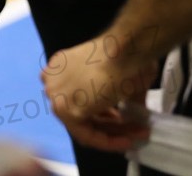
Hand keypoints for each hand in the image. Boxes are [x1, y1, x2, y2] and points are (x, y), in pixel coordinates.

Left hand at [43, 37, 155, 153]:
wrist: (126, 51)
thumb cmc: (125, 56)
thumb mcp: (117, 74)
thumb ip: (117, 94)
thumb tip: (132, 108)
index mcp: (61, 66)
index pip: (79, 98)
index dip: (104, 111)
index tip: (124, 119)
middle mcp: (53, 80)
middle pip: (82, 112)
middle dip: (112, 123)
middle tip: (135, 128)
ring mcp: (56, 95)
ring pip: (87, 124)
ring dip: (115, 133)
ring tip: (138, 133)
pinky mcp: (65, 111)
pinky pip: (88, 134)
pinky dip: (108, 140)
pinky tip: (128, 139)